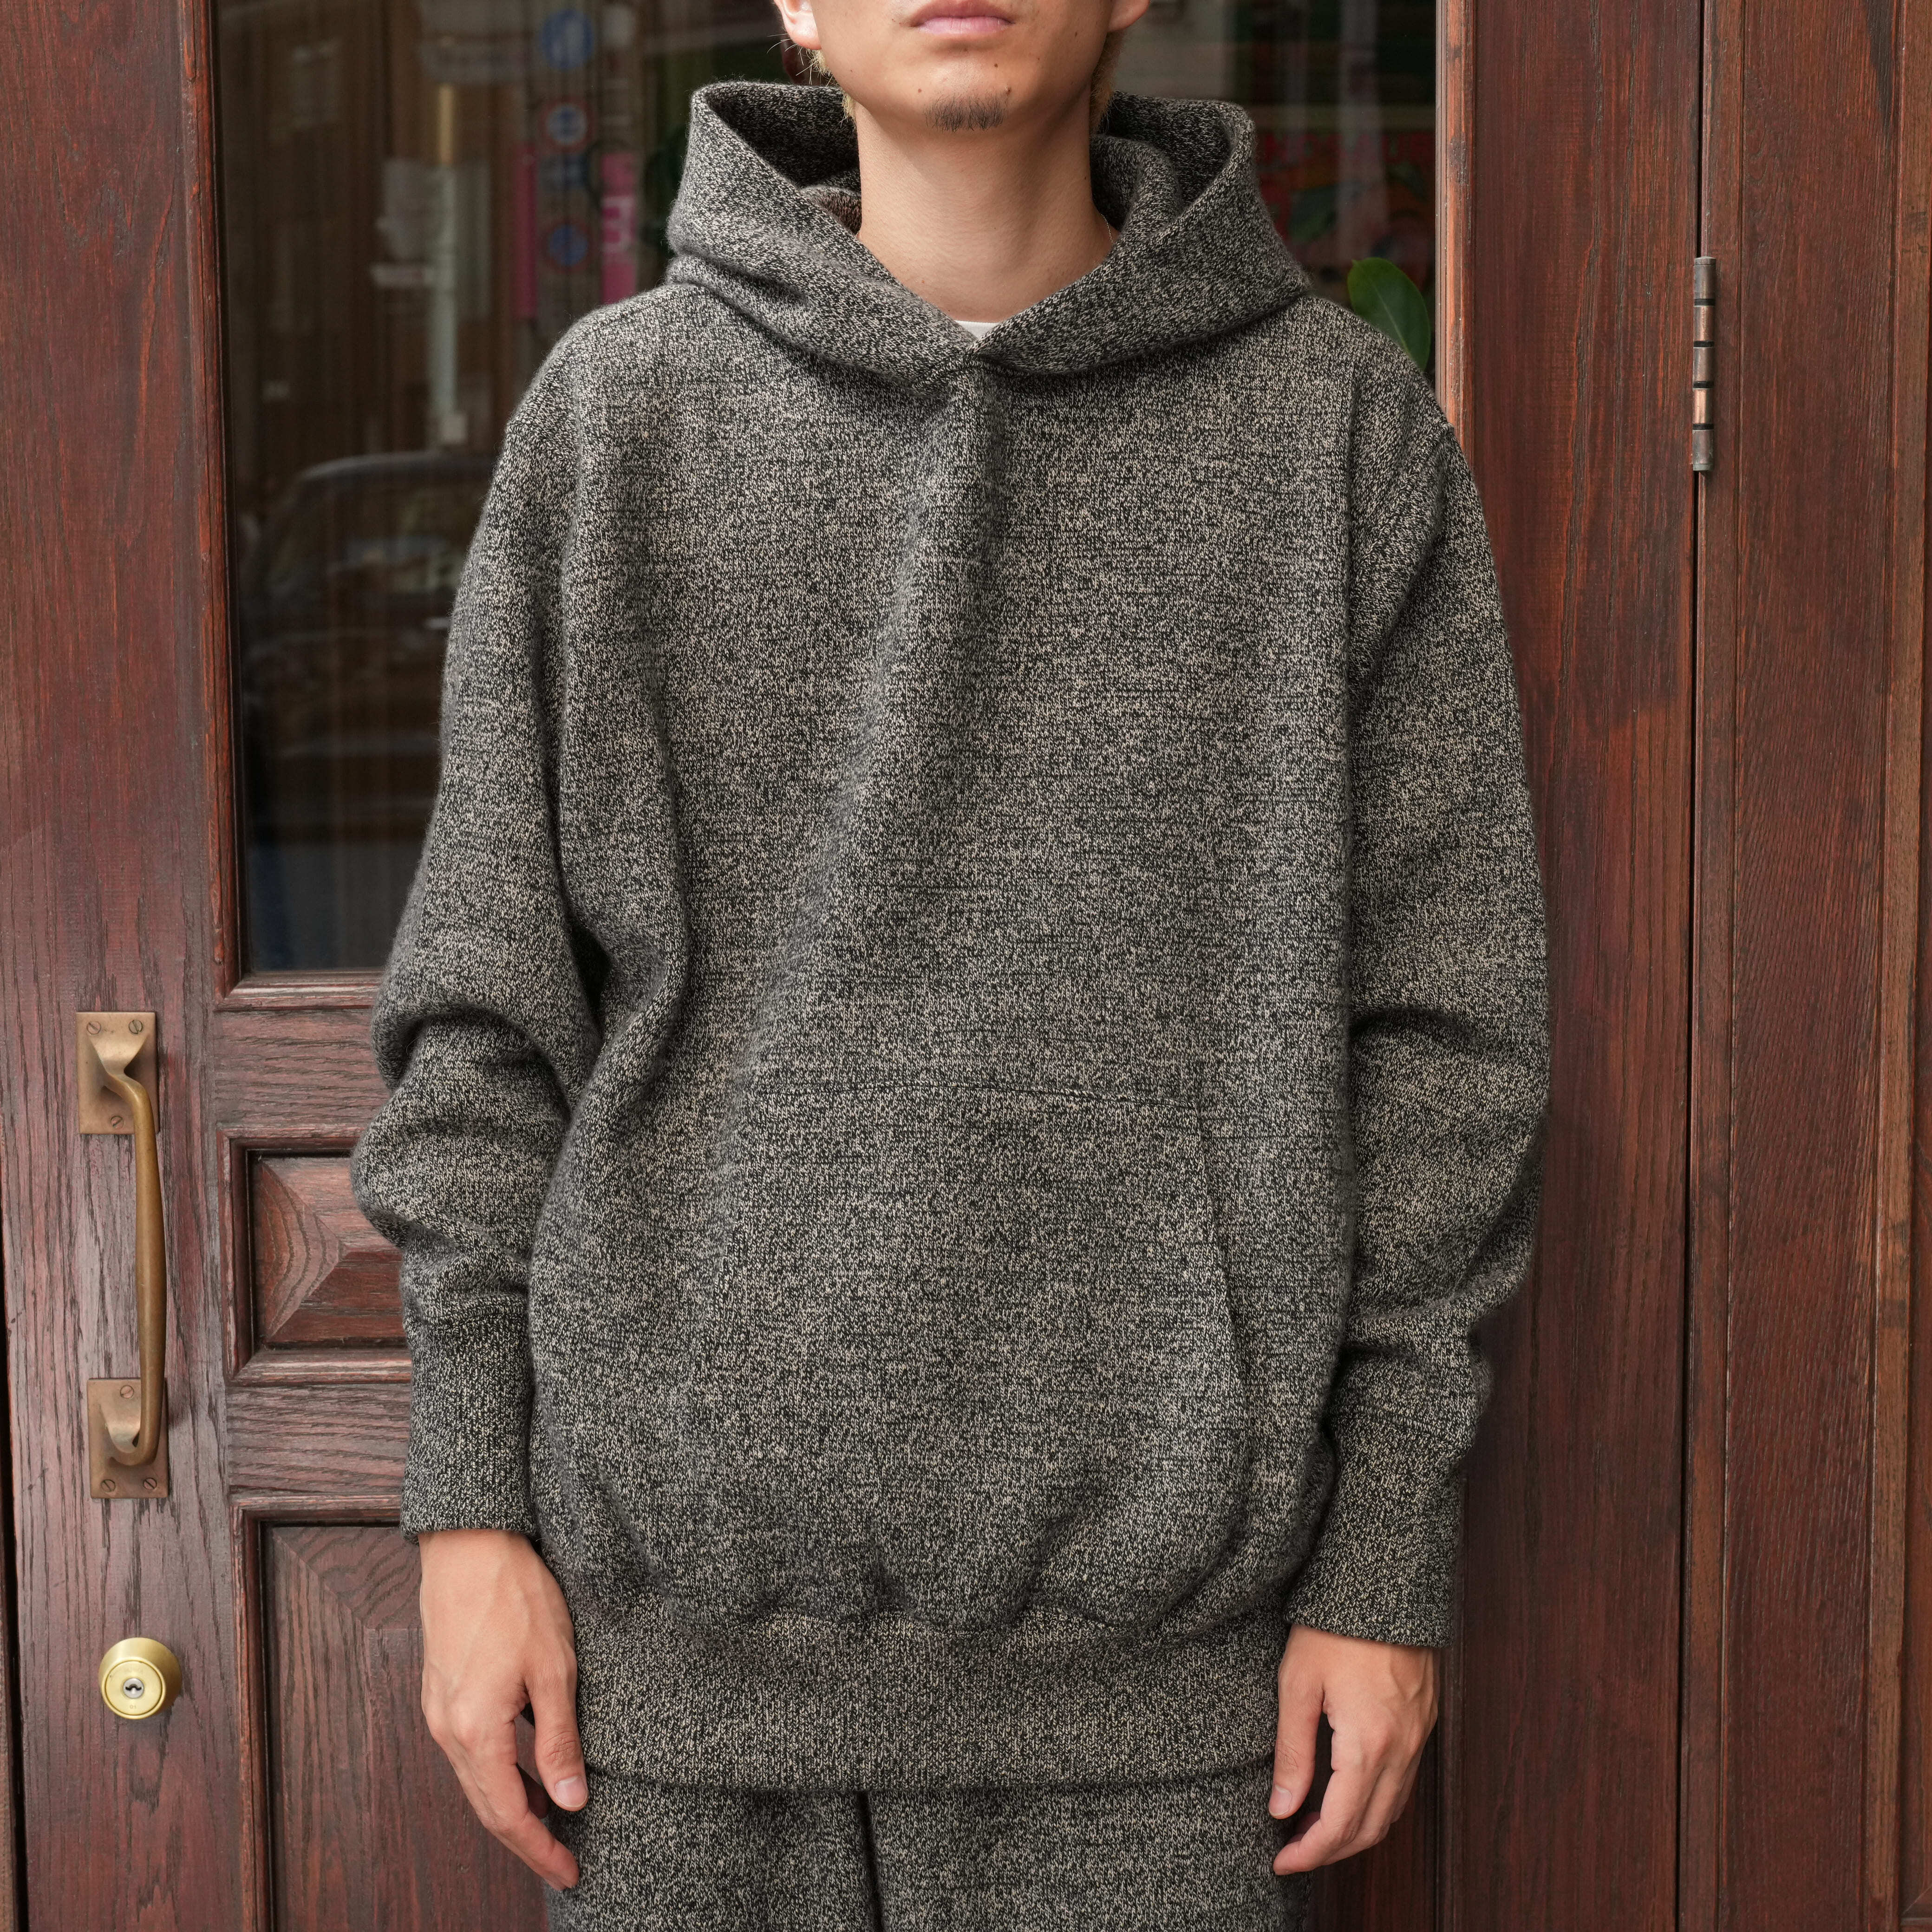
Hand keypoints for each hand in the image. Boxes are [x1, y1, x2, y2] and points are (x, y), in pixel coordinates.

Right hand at [418, 1527, 587, 1888]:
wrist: (469, 1546)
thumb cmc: (516, 1598)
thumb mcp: (554, 1669)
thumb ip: (559, 1740)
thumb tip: (570, 1801)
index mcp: (475, 1730)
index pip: (508, 1815)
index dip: (540, 1850)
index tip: (570, 1872)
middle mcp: (446, 1730)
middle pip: (486, 1807)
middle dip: (526, 1840)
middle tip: (565, 1861)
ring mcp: (438, 1711)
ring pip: (475, 1781)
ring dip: (510, 1807)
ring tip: (551, 1824)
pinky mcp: (440, 1692)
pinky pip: (468, 1752)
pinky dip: (496, 1774)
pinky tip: (523, 1773)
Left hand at [1267, 1622, 1438, 1873]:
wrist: (1385, 1581)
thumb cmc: (1334, 1626)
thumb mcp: (1297, 1684)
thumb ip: (1291, 1752)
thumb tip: (1281, 1809)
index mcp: (1369, 1744)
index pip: (1340, 1825)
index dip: (1309, 1853)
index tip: (1280, 1863)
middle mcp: (1402, 1749)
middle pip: (1370, 1828)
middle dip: (1330, 1851)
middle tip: (1292, 1852)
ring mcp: (1419, 1738)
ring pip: (1391, 1810)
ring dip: (1354, 1830)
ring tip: (1311, 1828)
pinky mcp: (1424, 1723)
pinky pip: (1403, 1784)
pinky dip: (1375, 1803)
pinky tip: (1345, 1793)